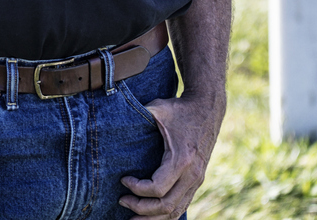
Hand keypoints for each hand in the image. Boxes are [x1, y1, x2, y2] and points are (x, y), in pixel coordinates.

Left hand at [118, 96, 220, 219]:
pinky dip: (166, 215)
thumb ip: (136, 115)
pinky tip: (151, 216)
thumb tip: (110, 118)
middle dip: (141, 208)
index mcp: (182, 159)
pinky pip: (182, 205)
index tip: (123, 179)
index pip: (157, 189)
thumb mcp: (157, 109)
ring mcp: (197, 180)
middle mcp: (192, 174)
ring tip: (132, 219)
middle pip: (166, 205)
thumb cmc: (179, 109)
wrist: (207, 107)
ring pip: (176, 210)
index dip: (136, 189)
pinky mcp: (197, 181)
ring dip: (153, 218)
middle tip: (122, 201)